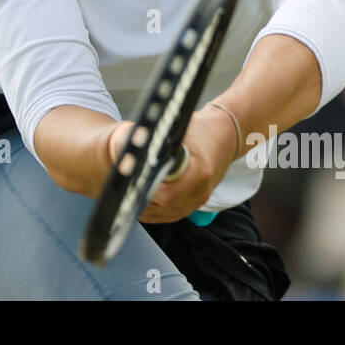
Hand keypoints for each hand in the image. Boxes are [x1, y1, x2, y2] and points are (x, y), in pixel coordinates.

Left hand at [139, 104, 236, 223]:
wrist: (222, 139)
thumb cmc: (199, 131)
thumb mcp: (179, 129)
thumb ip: (157, 141)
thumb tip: (130, 147)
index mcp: (198, 173)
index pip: (166, 194)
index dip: (144, 189)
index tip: (128, 181)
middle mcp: (198, 193)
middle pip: (160, 205)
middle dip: (138, 194)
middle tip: (121, 183)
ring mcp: (195, 203)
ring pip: (159, 213)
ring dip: (142, 202)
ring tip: (128, 186)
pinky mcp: (190, 207)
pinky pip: (164, 214)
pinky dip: (149, 206)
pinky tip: (139, 193)